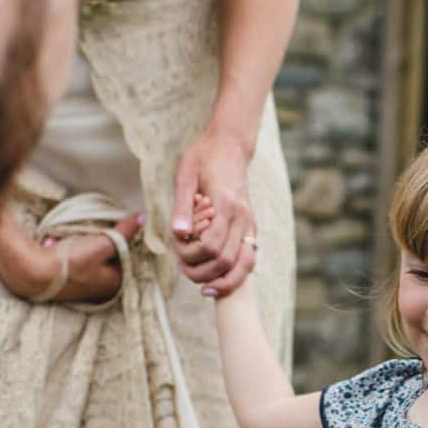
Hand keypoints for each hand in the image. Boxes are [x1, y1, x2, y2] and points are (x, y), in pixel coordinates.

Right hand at [0, 207, 143, 302]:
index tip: (121, 225)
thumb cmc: (72, 262)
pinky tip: (59, 241)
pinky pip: (74, 258)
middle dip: (104, 241)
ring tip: (79, 234)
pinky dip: (70, 248)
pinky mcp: (68, 280)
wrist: (32, 272)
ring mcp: (84, 286)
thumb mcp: (102, 243)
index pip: (129, 257)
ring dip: (86, 243)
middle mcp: (102, 289)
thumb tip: (143, 218)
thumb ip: (124, 232)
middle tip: (98, 228)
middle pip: (110, 257)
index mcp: (115, 284)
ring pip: (92, 256)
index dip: (126, 239)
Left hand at [170, 129, 256, 294]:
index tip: (176, 246)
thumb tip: (178, 234)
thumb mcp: (185, 174)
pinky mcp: (252, 229)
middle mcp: (243, 218)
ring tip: (200, 282)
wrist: (230, 145)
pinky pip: (249, 261)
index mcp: (226, 204)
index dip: (188, 255)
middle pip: (225, 261)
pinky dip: (234, 276)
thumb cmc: (203, 156)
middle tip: (182, 268)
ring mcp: (251, 224)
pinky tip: (216, 280)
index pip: (209, 245)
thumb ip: (182, 206)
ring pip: (244, 266)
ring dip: (221, 281)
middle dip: (200, 271)